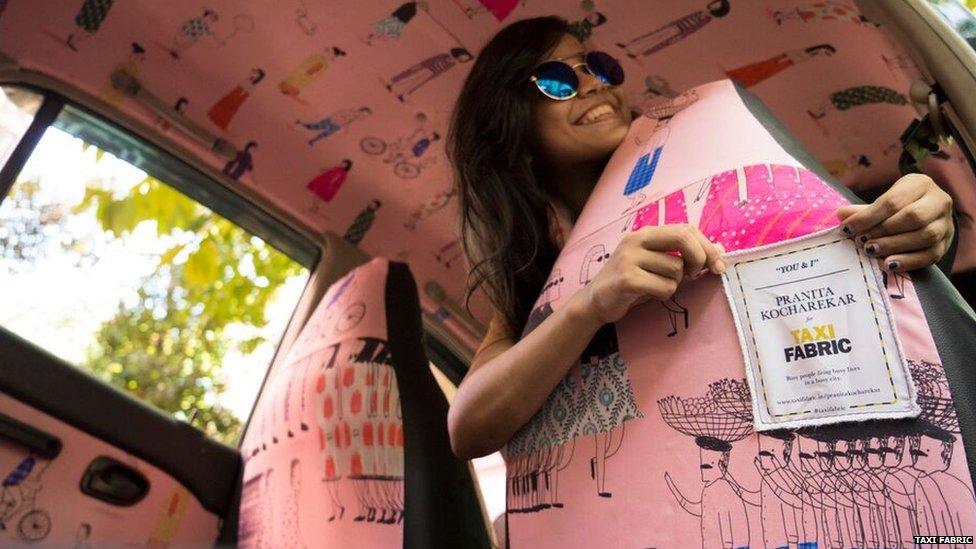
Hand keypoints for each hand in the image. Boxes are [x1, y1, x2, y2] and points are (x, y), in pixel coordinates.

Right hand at [580, 225, 724, 324]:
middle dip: (699, 258)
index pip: (686, 229)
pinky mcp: (627, 279)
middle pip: (683, 238)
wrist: (596, 300)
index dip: (707, 246)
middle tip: (694, 275)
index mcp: (646, 233)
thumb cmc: (631, 281)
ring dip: (674, 284)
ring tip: (656, 287)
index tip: (718, 265)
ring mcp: (629, 258)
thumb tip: (720, 249)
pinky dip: (663, 294)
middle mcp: (636, 240)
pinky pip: (664, 287)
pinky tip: (649, 295)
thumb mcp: (657, 264)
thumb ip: (684, 254)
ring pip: (676, 270)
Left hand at [836, 173, 952, 271]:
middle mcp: (939, 202)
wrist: (929, 214)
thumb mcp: (885, 201)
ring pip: (925, 236)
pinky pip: (930, 255)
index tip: (847, 229)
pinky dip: (908, 261)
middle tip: (862, 242)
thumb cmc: (901, 205)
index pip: (893, 201)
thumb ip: (864, 210)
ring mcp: (945, 224)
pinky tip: (888, 264)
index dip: (868, 217)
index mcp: (920, 184)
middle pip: (914, 217)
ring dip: (895, 246)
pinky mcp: (946, 244)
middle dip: (884, 231)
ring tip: (872, 251)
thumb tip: (841, 215)